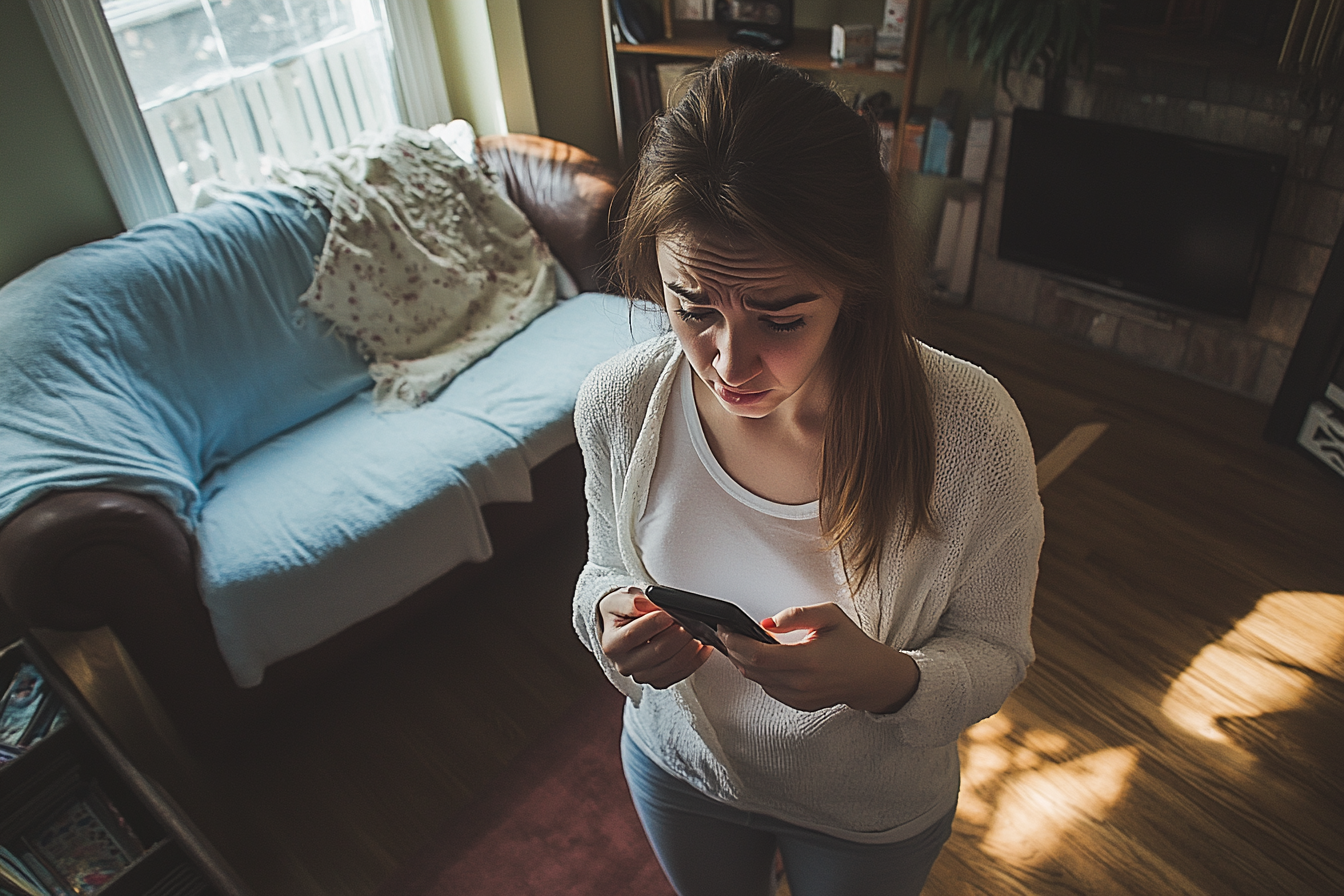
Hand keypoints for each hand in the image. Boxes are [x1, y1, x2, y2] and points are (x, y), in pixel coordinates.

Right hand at [597, 586, 712, 688]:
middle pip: (658, 652)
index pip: (634, 635)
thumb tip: (643, 603)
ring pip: (672, 665)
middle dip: (678, 635)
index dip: (654, 623)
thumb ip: (630, 600)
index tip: (669, 613)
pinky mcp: (658, 680)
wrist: (624, 625)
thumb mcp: (619, 599)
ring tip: (698, 632)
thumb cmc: (623, 612)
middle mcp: (624, 664)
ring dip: (689, 648)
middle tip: (689, 622)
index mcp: (612, 643)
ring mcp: (641, 674)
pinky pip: (679, 674)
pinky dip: (694, 660)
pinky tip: (702, 646)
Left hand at [719, 603, 919, 712]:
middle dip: (733, 650)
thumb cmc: (852, 643)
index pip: (759, 655)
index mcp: (809, 660)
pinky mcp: (800, 704)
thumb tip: (765, 623)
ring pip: (757, 681)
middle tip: (725, 632)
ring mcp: (800, 698)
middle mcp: (802, 684)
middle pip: (752, 669)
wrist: (872, 676)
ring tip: (737, 642)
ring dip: (743, 662)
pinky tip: (756, 658)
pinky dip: (758, 673)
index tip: (725, 628)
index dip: (737, 642)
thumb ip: (796, 615)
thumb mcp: (829, 616)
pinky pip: (769, 688)